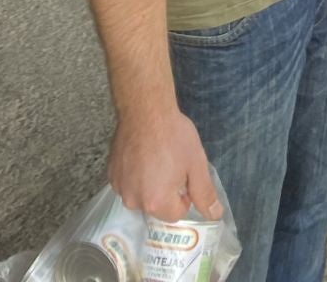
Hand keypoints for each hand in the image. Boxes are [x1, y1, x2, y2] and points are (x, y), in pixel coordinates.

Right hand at [108, 105, 221, 221]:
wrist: (146, 110)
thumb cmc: (174, 136)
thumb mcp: (196, 164)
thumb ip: (204, 193)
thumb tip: (215, 215)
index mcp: (156, 203)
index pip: (176, 213)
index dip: (185, 194)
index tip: (184, 173)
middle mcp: (133, 201)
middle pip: (157, 206)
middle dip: (166, 190)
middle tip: (170, 163)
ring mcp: (119, 188)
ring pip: (141, 195)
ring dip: (149, 183)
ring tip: (155, 157)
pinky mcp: (111, 175)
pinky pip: (128, 183)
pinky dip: (135, 175)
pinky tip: (141, 155)